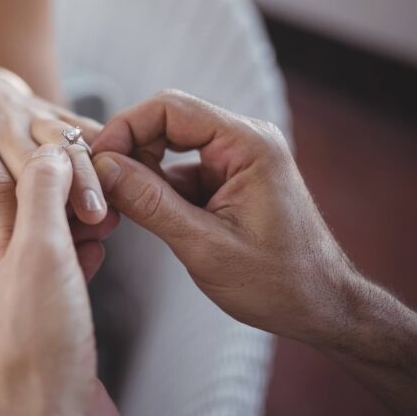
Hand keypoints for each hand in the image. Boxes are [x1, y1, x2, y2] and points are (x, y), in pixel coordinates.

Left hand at [0, 65, 108, 261]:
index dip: (5, 224)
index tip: (19, 262)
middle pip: (32, 162)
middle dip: (54, 199)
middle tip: (77, 237)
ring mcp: (32, 113)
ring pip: (64, 143)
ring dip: (85, 177)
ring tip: (104, 216)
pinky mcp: (58, 110)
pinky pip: (85, 127)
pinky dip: (104, 153)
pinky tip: (124, 183)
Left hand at [0, 145, 118, 415]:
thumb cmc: (38, 350)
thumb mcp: (39, 255)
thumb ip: (42, 195)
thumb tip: (51, 151)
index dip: (32, 182)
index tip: (70, 165)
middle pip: (12, 230)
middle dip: (57, 209)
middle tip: (92, 193)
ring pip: (35, 257)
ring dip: (70, 234)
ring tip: (102, 218)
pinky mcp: (30, 336)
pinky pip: (48, 286)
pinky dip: (72, 265)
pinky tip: (97, 250)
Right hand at [91, 90, 356, 345]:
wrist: (320, 307)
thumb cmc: (277, 282)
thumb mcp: (204, 246)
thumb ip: (150, 203)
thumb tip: (102, 168)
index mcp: (249, 144)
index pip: (170, 108)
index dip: (126, 127)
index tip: (96, 159)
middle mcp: (244, 140)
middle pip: (166, 121)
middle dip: (129, 149)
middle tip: (100, 184)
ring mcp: (236, 159)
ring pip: (168, 147)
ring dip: (140, 172)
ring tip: (118, 205)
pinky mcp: (227, 179)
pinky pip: (178, 170)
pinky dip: (155, 189)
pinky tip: (143, 214)